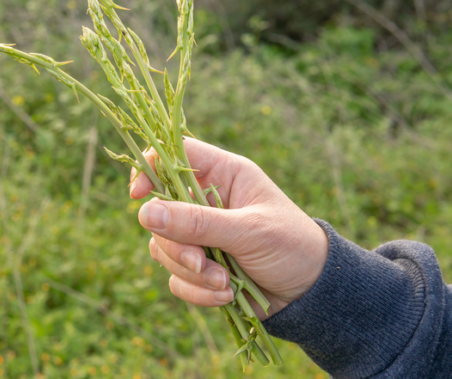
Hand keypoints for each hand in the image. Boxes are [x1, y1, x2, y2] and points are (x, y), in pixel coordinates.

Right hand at [130, 138, 327, 317]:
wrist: (313, 294)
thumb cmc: (292, 246)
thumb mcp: (248, 230)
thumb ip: (197, 223)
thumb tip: (144, 213)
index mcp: (222, 174)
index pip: (172, 156)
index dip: (150, 169)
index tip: (138, 195)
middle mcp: (205, 201)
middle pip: (160, 211)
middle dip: (176, 244)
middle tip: (200, 261)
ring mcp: (199, 235)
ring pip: (162, 248)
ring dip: (190, 271)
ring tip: (223, 284)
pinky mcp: (199, 267)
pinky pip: (175, 278)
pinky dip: (196, 291)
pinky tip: (225, 296)